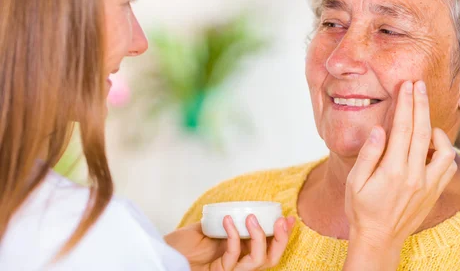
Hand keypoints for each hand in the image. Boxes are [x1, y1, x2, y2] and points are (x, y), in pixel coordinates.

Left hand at [164, 214, 295, 270]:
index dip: (281, 235)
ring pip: (257, 261)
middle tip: (281, 220)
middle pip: (269, 259)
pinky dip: (233, 237)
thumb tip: (234, 208)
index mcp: (237, 253)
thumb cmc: (176, 247)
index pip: (267, 248)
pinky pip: (233, 257)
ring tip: (251, 218)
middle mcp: (237, 264)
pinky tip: (228, 221)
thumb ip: (218, 223)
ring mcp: (229, 270)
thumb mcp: (201, 230)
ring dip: (260, 237)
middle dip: (281, 240)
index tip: (289, 218)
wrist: (157, 256)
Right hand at [344, 80, 456, 269]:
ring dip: (436, 129)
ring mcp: (428, 185)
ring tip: (425, 121)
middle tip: (419, 85)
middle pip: (423, 131)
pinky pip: (449, 166)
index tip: (406, 86)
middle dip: (421, 104)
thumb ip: (368, 154)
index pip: (402, 128)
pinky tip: (432, 147)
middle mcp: (414, 175)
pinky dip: (445, 151)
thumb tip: (379, 129)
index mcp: (392, 170)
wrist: (379, 239)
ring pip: (443, 149)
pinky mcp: (435, 192)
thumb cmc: (361, 209)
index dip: (406, 104)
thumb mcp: (355, 182)